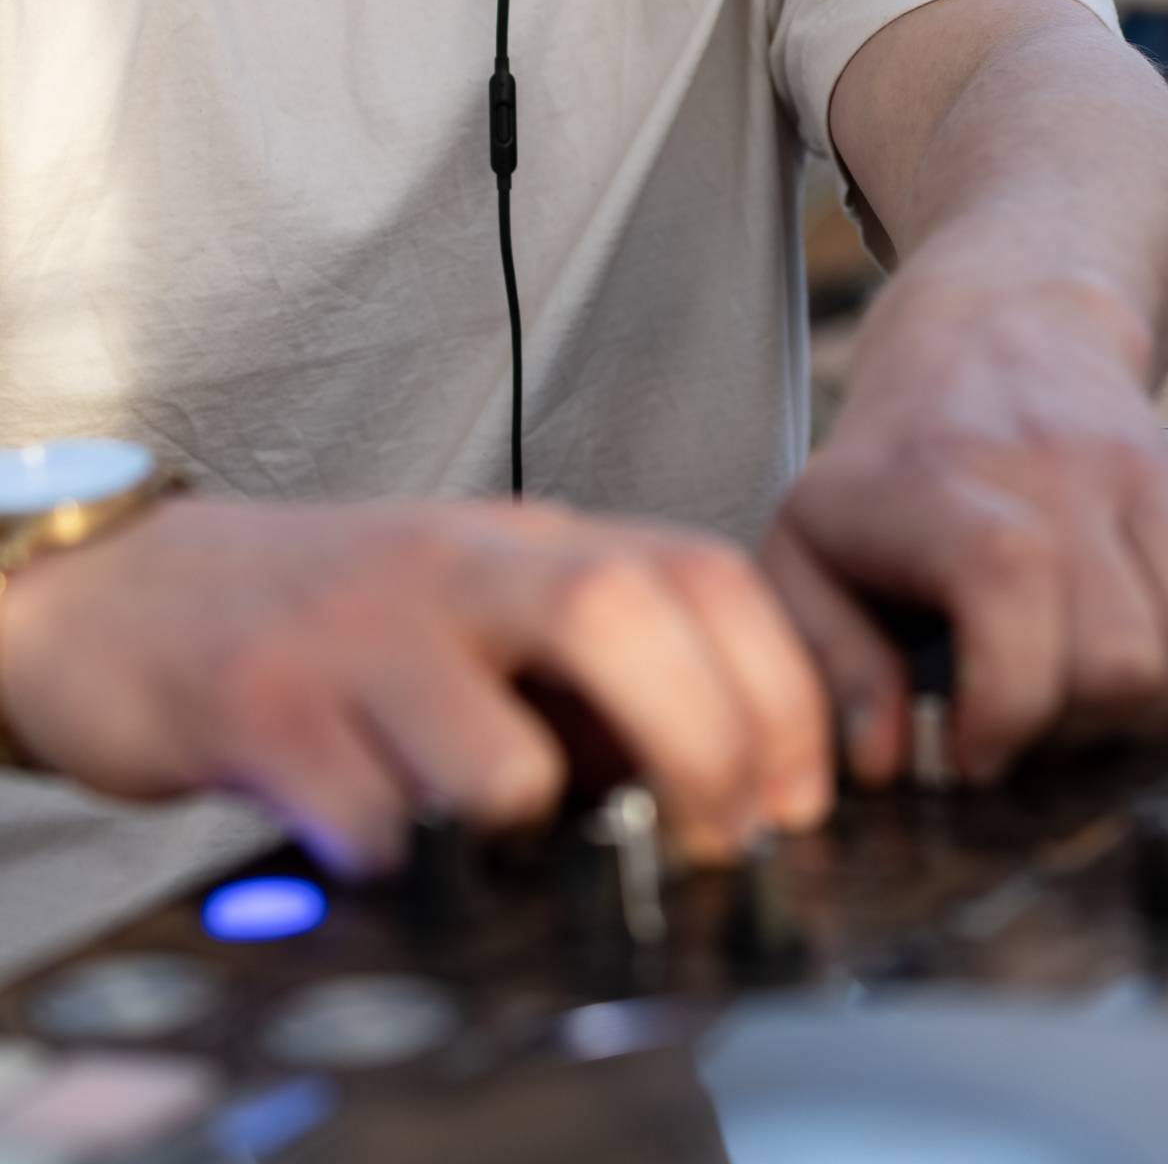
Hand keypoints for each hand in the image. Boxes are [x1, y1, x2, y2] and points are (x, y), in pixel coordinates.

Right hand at [0, 499, 829, 874]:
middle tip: (711, 846)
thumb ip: (607, 681)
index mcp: (537, 543)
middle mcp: (458, 567)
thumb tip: (740, 791)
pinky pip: (374, 826)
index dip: (782, 692)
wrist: (124, 598)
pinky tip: (394, 855)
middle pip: (624, 619)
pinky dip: (411, 869)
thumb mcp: (495, 619)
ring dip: (538, 832)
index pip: (707, 574)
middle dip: (704, 749)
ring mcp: (358, 636)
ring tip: (511, 847)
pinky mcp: (261, 714)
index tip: (799, 800)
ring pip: (499, 756)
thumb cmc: (345, 629)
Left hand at [766, 276, 1167, 785]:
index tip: (973, 752)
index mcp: (954, 494)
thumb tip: (883, 761)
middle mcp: (1067, 481)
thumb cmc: (897, 466)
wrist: (1001, 339)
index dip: (1003, 706)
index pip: (1014, 588)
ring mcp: (1149, 487)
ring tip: (1093, 704)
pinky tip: (1150, 676)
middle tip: (1032, 724)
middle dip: (1078, 728)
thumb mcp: (806, 550)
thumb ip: (829, 665)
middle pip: (1124, 654)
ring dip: (1156, 705)